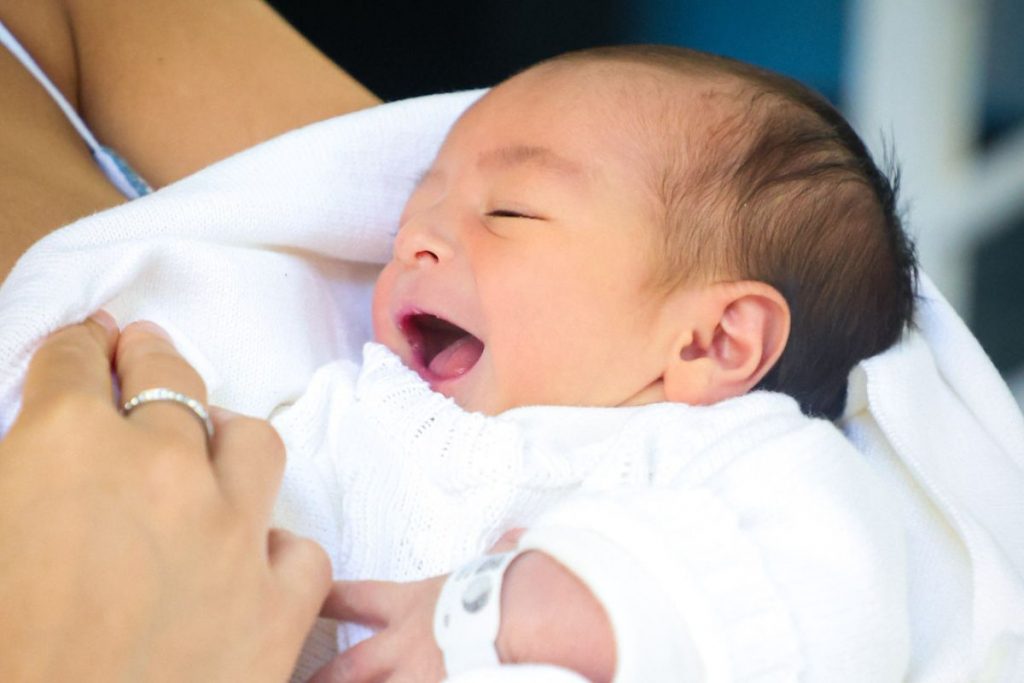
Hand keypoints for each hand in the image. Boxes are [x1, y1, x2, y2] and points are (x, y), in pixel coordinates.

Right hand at [0, 314, 330, 681]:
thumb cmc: (2, 649)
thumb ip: (18, 480)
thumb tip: (45, 454)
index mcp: (65, 448)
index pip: (76, 361)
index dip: (77, 350)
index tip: (86, 347)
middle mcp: (163, 471)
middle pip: (172, 381)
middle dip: (151, 361)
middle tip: (143, 356)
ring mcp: (234, 535)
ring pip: (253, 445)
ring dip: (226, 444)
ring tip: (209, 455)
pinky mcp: (280, 605)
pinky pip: (297, 549)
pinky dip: (271, 554)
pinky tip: (248, 568)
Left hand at [313, 530, 613, 682]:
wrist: (521, 621)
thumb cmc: (509, 587)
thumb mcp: (499, 562)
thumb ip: (499, 554)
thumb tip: (511, 541)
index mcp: (414, 606)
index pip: (358, 599)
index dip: (331, 601)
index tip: (312, 602)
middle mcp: (403, 649)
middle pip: (347, 670)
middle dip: (320, 681)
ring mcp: (414, 682)